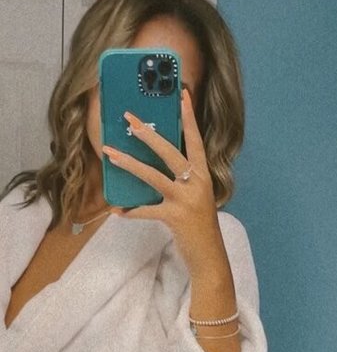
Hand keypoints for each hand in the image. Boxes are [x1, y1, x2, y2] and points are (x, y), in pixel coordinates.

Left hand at [101, 89, 226, 277]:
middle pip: (170, 151)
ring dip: (129, 164)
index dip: (188, 117)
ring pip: (153, 175)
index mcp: (203, 175)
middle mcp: (196, 183)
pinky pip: (146, 210)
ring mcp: (186, 199)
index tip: (181, 95)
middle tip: (130, 119)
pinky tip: (118, 211)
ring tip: (110, 153)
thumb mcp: (197, 198)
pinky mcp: (175, 217)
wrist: (210, 256)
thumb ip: (183, 181)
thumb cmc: (200, 227)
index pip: (196, 140)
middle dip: (148, 134)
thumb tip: (155, 166)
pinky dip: (131, 212)